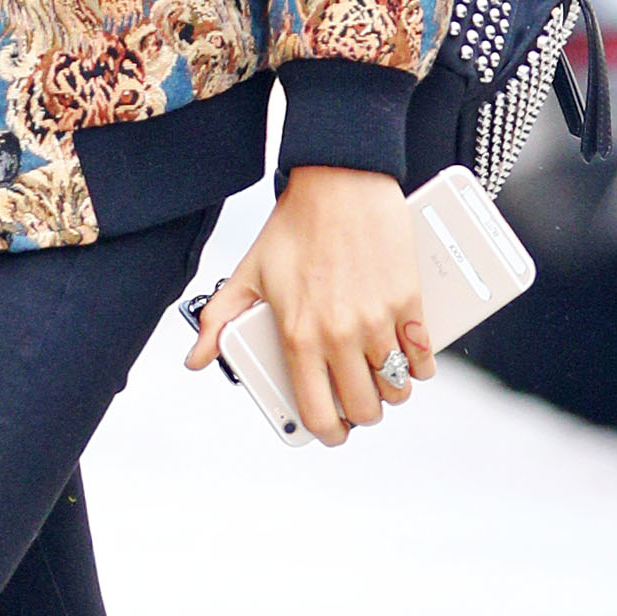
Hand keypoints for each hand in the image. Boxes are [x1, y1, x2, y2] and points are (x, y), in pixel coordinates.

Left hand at [185, 163, 433, 446]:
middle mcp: (339, 335)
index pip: (318, 412)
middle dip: (362, 414)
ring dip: (391, 391)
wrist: (339, 182)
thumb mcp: (248, 274)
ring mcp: (377, 320)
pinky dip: (418, 366)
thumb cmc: (293, 227)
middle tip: (358, 403)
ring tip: (382, 380)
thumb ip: (218, 320)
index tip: (333, 432)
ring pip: (396, 388)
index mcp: (299, 336)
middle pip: (364, 409)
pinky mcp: (409, 302)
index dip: (328, 433)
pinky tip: (409, 362)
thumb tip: (195, 359)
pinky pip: (422, 357)